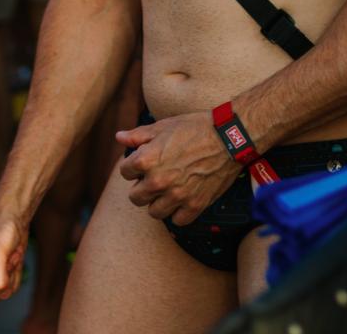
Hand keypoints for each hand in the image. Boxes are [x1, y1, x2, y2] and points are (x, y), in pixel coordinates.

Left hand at [117, 111, 240, 225]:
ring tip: (167, 189)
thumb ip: (138, 135)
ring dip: (157, 202)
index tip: (144, 161)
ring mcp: (176, 196)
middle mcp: (158, 181)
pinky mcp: (195, 205)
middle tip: (154, 177)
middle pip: (135, 197)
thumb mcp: (163, 126)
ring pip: (154, 212)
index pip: (125, 172)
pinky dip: (178, 212)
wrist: (227, 137)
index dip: (133, 165)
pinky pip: (177, 220)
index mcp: (147, 160)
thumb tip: (119, 137)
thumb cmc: (194, 127)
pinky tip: (182, 198)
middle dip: (141, 186)